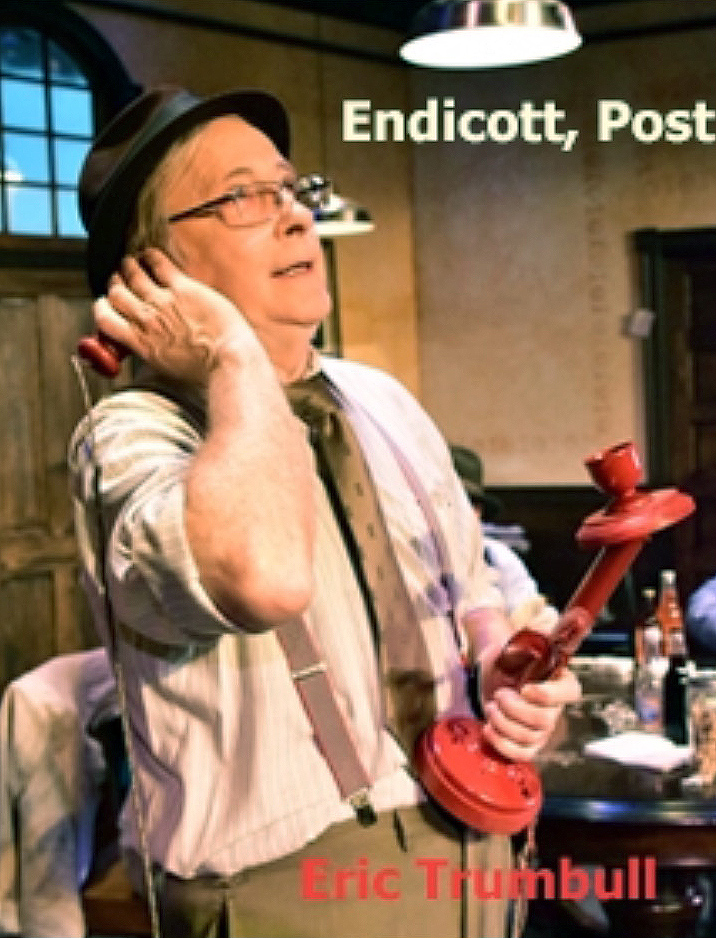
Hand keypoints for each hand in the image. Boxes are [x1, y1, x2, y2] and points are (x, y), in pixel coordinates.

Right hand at [93, 248, 258, 382]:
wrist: (229, 361)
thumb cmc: (205, 370)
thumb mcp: (166, 368)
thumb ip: (150, 351)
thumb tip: (144, 345)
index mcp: (140, 343)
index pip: (104, 318)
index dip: (102, 307)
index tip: (108, 303)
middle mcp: (146, 320)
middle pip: (116, 293)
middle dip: (115, 284)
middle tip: (120, 280)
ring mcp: (163, 302)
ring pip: (132, 275)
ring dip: (128, 266)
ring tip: (130, 263)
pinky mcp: (183, 288)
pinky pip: (159, 263)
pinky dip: (150, 256)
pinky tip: (150, 255)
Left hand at [479, 640, 580, 761]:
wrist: (493, 676)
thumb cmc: (509, 660)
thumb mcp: (520, 644)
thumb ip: (539, 635)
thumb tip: (563, 617)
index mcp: (560, 682)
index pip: (571, 693)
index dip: (549, 695)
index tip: (526, 688)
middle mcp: (555, 708)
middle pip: (544, 720)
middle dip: (514, 709)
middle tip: (498, 694)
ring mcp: (543, 730)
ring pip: (529, 737)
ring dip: (503, 722)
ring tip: (491, 707)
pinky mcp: (527, 745)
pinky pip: (520, 754)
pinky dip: (501, 744)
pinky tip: (489, 729)